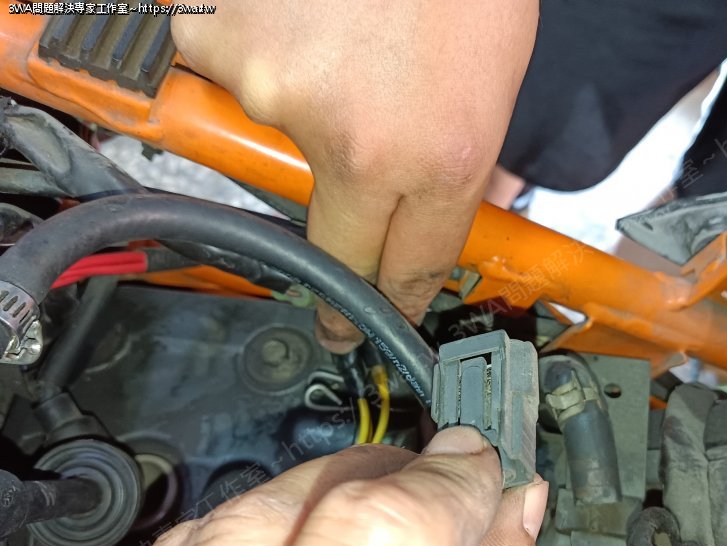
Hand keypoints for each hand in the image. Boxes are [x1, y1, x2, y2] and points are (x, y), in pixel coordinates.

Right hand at [172, 0, 538, 351]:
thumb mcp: (492, 79)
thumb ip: (457, 161)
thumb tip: (443, 215)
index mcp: (441, 159)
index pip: (404, 270)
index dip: (386, 303)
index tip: (363, 321)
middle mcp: (357, 144)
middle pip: (332, 250)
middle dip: (336, 259)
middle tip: (335, 255)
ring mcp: (278, 93)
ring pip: (271, 144)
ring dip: (294, 108)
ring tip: (336, 42)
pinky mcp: (220, 41)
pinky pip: (222, 69)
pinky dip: (248, 49)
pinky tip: (292, 14)